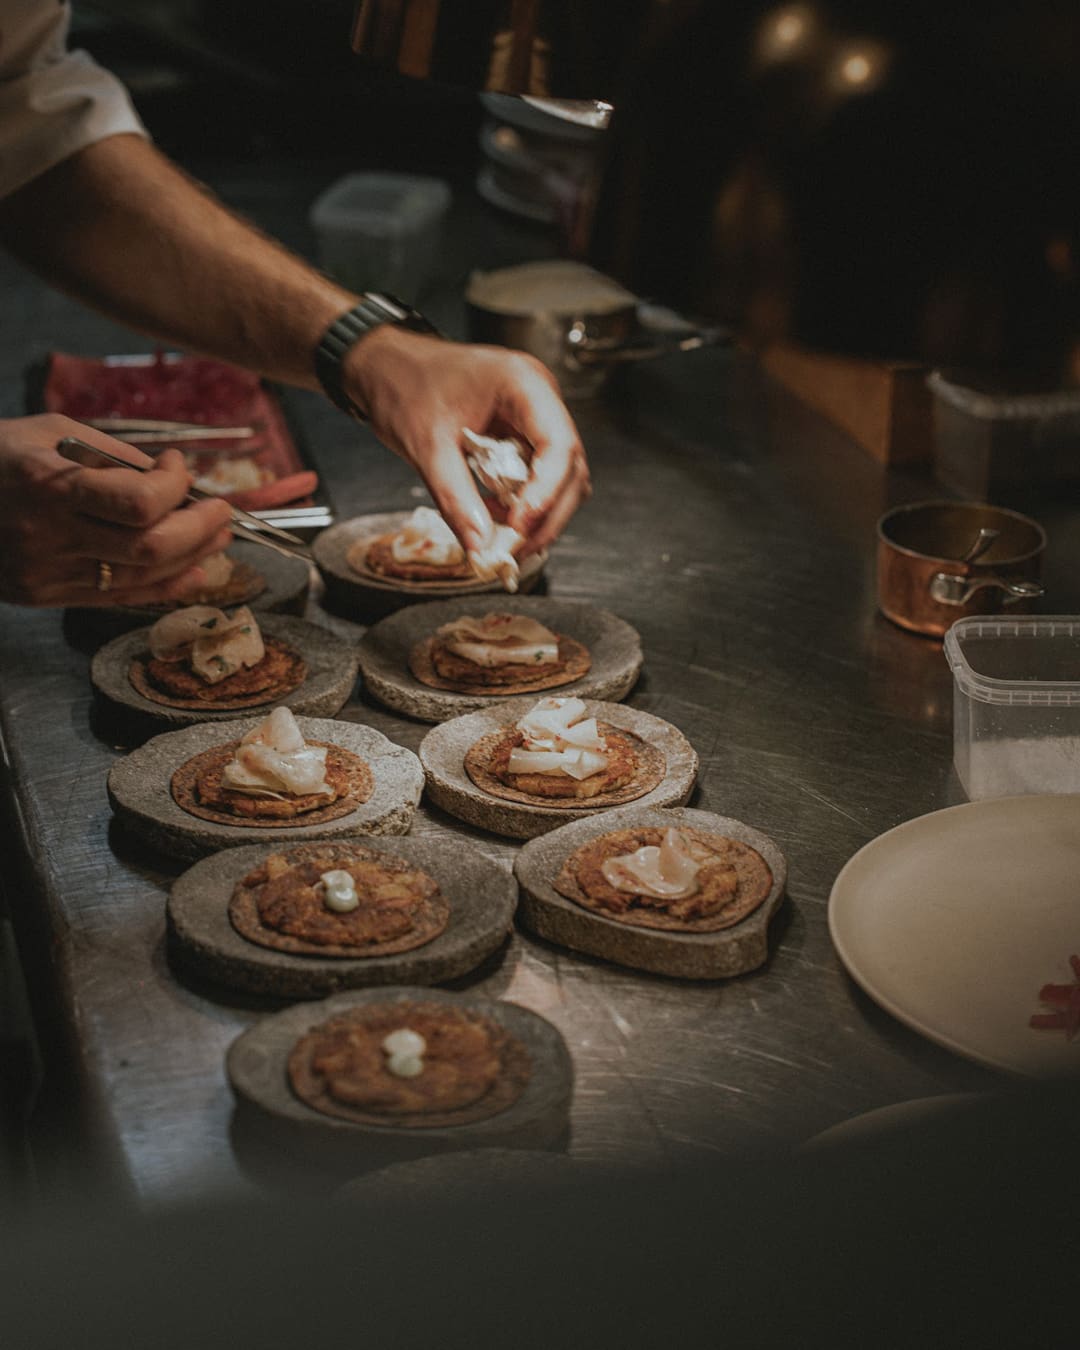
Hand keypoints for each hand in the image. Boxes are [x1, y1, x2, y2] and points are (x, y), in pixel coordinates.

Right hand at [0, 415, 233, 606]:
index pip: (139, 500)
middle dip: (200, 528)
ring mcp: (45, 571)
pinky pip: (118, 597)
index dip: (175, 485)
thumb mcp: (50, 433)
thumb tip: (172, 476)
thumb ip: (113, 456)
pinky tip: (195, 572)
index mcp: (47, 484)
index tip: (180, 468)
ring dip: (193, 557)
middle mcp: (46, 533)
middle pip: (150, 546)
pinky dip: (165, 586)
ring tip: (217, 538)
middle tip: (222, 510)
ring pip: (142, 576)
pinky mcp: (45, 594)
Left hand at [344, 327, 589, 556]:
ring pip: (562, 476)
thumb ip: (456, 497)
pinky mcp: (524, 433)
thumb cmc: (403, 386)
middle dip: (547, 513)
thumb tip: (480, 545)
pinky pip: (540, 475)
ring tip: (505, 536)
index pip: (558, 444)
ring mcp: (535, 415)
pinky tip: (497, 517)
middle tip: (517, 547)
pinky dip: (526, 503)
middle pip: (569, 466)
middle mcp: (539, 397)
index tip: (520, 525)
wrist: (386, 367)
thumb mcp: (426, 446)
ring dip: (540, 513)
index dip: (546, 491)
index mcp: (522, 383)